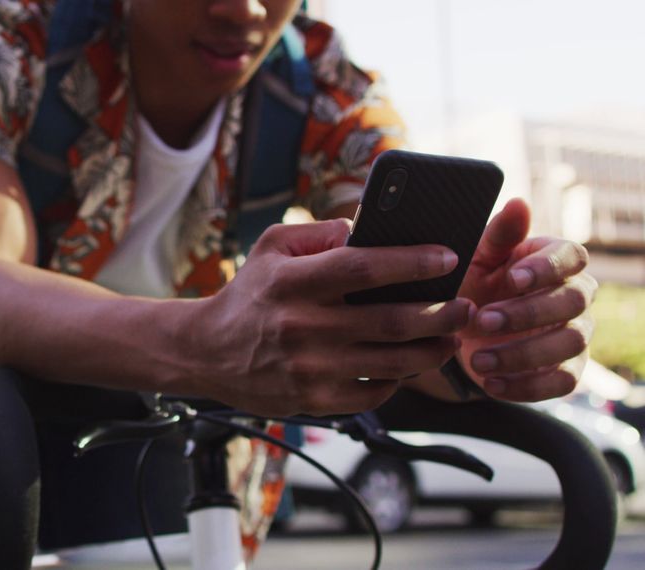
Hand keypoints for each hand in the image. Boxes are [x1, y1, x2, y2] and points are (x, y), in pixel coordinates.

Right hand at [192, 219, 471, 416]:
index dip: (411, 261)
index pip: (362, 267)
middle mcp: (302, 326)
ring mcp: (308, 367)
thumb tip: (368, 226)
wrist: (207, 352)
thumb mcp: (271, 248)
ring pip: (391, 362)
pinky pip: (373, 393)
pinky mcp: (312, 400)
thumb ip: (319, 233)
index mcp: (292, 282)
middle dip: (440, 312)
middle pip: (390, 320)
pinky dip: (399, 379)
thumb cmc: (250, 294)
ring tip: (451, 336)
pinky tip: (409, 365)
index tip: (448, 256)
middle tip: (467, 305)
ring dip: (432, 350)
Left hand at [456, 199, 596, 400]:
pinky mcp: (567, 370)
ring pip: (569, 342)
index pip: (571, 257)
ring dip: (523, 353)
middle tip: (483, 320)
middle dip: (527, 312)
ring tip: (479, 359)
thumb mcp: (475, 259)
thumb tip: (518, 203)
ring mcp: (574, 334)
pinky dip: (528, 386)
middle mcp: (575, 295)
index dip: (546, 268)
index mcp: (555, 260)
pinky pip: (563, 382)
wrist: (463, 331)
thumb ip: (498, 236)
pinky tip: (492, 384)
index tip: (511, 277)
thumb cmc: (474, 284)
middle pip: (572, 301)